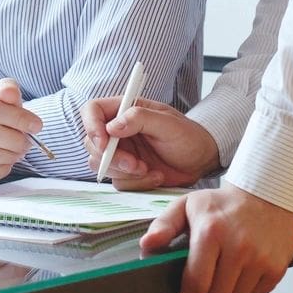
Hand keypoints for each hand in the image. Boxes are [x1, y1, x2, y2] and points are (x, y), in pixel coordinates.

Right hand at [81, 96, 219, 188]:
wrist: (201, 161)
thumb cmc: (188, 136)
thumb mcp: (168, 124)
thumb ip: (140, 118)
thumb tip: (112, 126)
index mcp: (124, 109)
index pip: (92, 111)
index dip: (91, 126)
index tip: (104, 144)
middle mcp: (118, 130)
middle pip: (92, 142)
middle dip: (112, 158)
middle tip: (136, 164)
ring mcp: (120, 152)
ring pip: (101, 165)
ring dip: (125, 173)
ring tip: (150, 170)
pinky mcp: (126, 172)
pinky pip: (117, 181)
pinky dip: (136, 183)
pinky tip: (155, 176)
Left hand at [141, 183, 292, 292]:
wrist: (266, 194)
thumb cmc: (224, 203)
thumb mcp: (187, 205)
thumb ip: (164, 226)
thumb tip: (148, 245)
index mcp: (210, 231)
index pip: (195, 283)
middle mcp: (237, 246)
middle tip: (207, 279)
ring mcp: (259, 257)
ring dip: (227, 292)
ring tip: (225, 271)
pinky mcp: (276, 266)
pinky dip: (247, 289)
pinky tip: (243, 270)